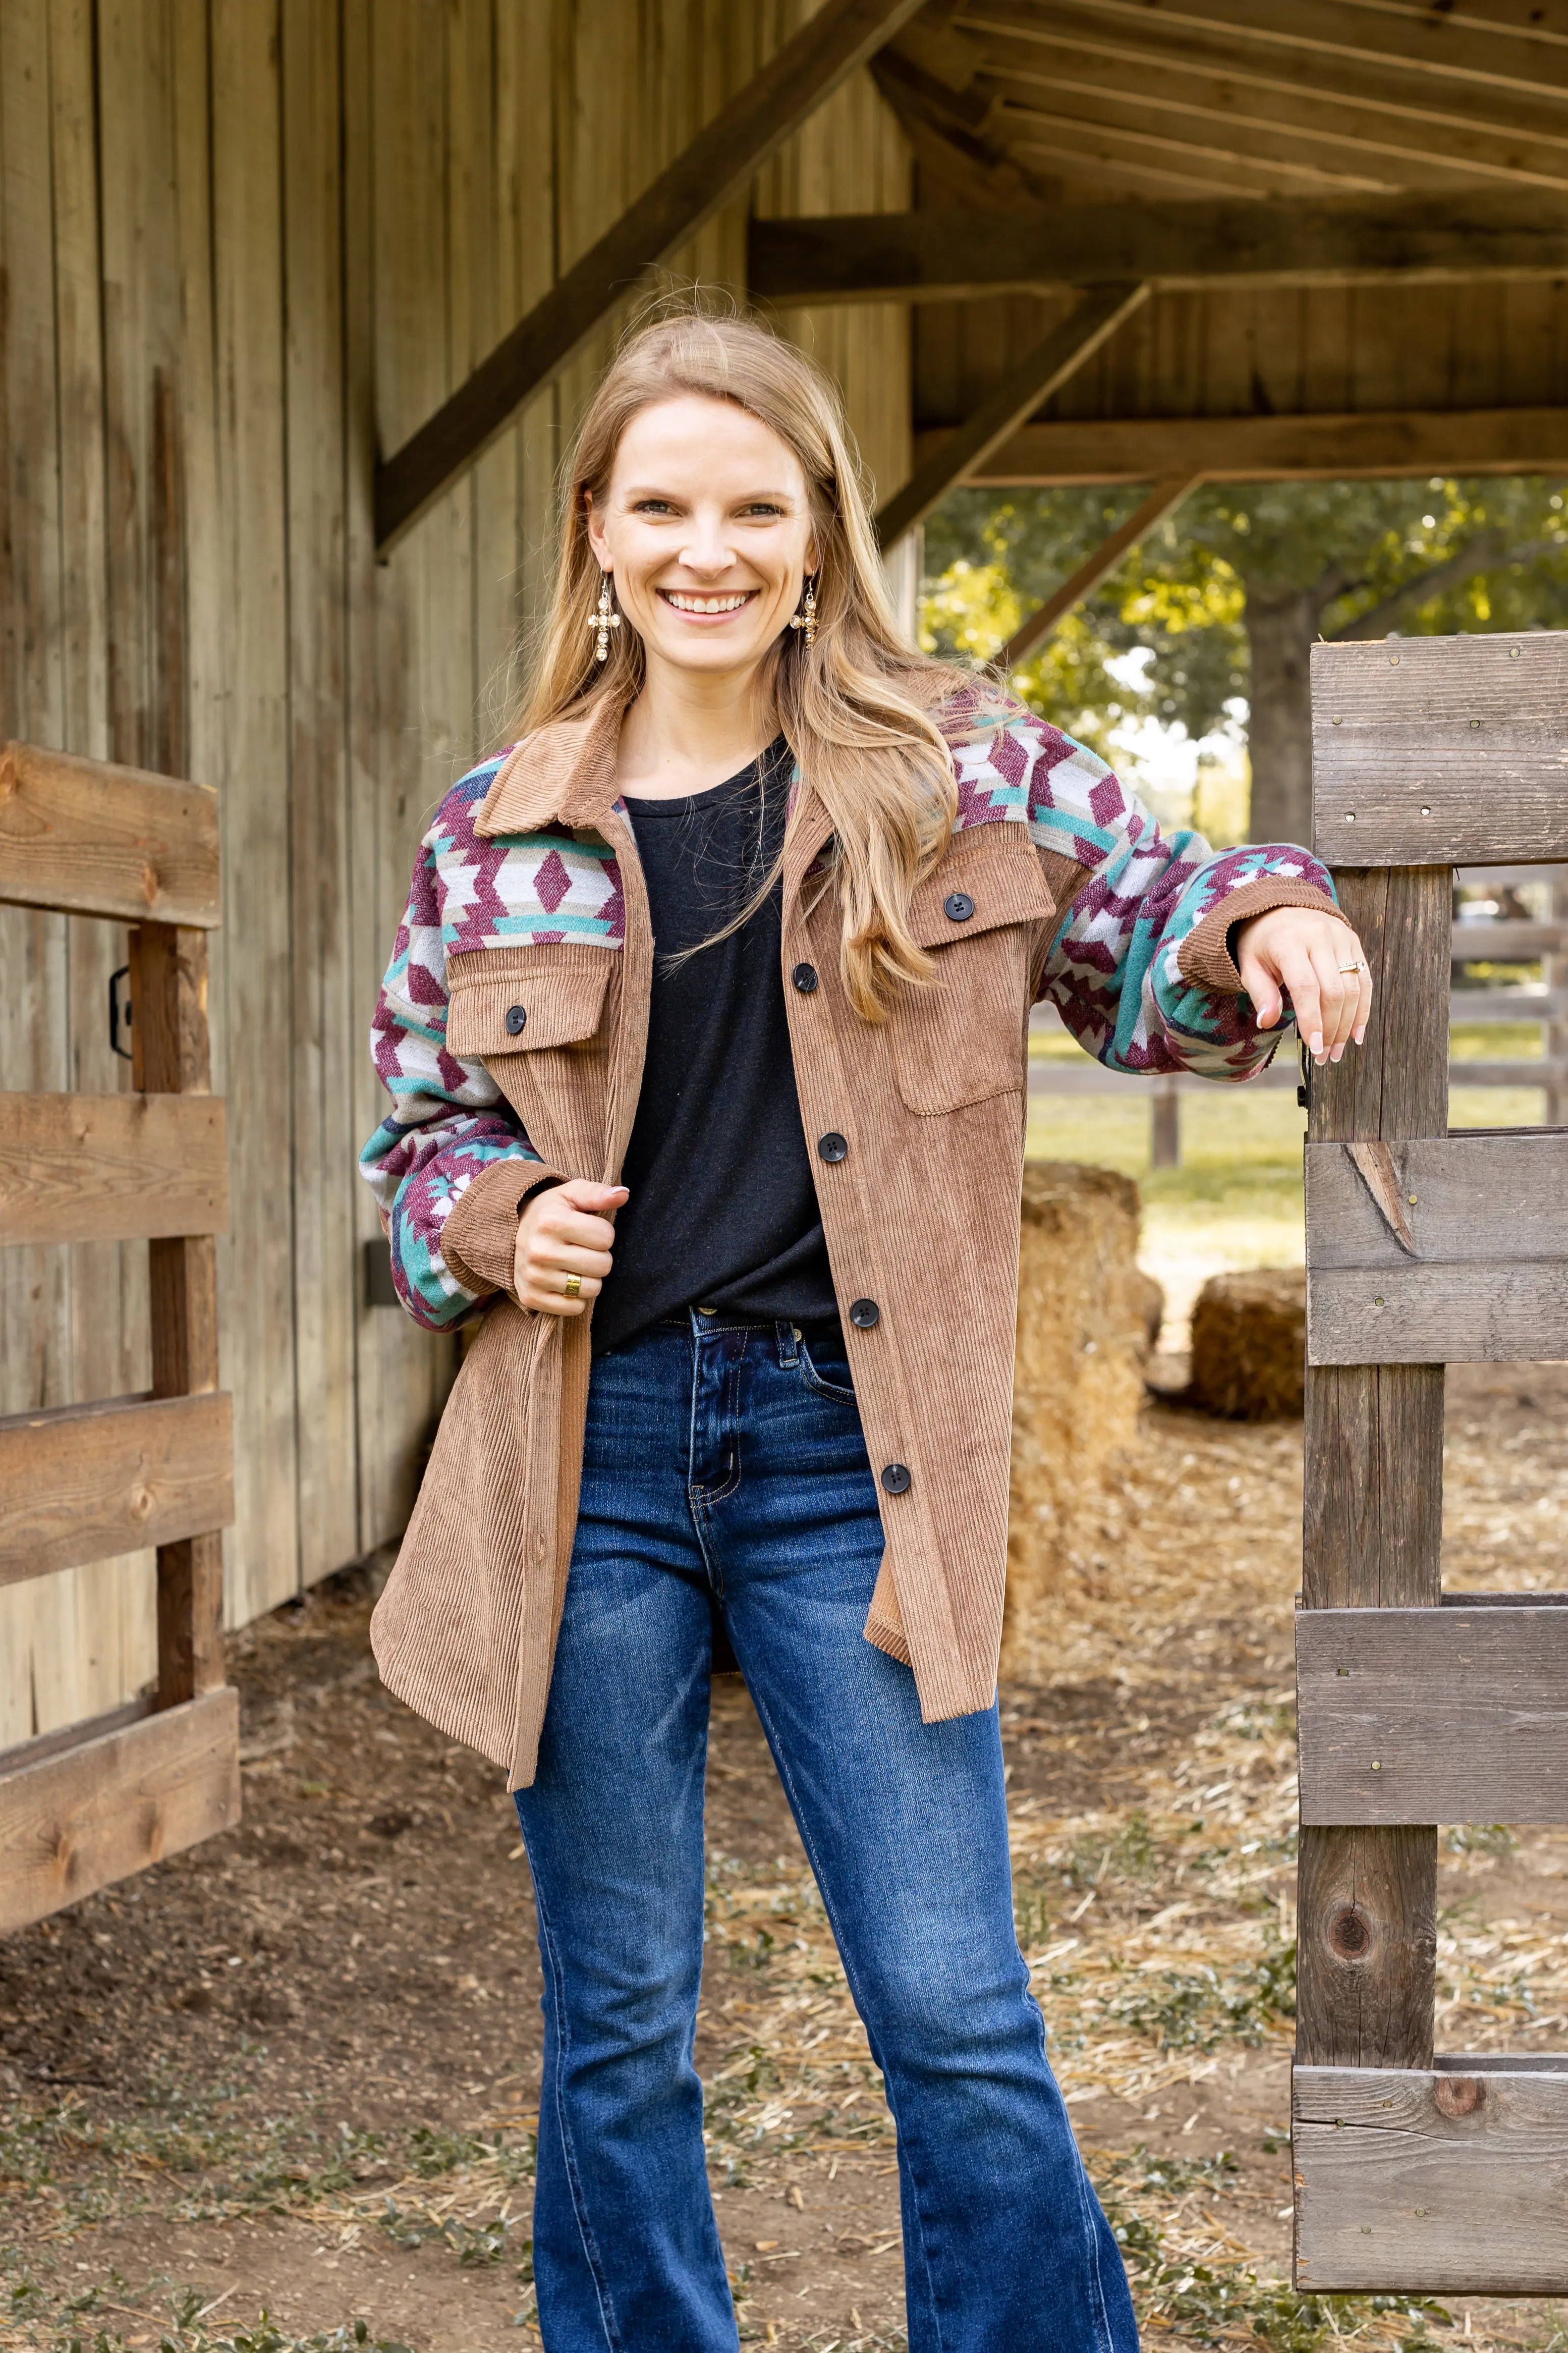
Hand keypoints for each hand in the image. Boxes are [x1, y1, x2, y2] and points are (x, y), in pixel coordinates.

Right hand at [513, 1179, 626, 1314]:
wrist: (512, 1234)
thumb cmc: (550, 1213)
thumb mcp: (571, 1194)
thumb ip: (598, 1193)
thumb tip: (623, 1194)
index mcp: (550, 1221)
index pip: (606, 1237)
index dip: (603, 1233)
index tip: (587, 1230)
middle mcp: (539, 1250)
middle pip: (603, 1265)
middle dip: (599, 1257)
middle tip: (582, 1249)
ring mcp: (533, 1277)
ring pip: (592, 1289)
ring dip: (590, 1279)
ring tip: (574, 1265)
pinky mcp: (531, 1298)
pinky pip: (575, 1308)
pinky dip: (576, 1298)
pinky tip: (564, 1281)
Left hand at [1235, 905, 1370, 1067]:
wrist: (1279, 909)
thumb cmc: (1261, 944)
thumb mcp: (1250, 966)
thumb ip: (1261, 994)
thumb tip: (1267, 1022)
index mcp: (1289, 941)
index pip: (1306, 987)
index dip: (1312, 1020)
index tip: (1314, 1047)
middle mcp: (1319, 935)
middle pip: (1334, 991)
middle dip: (1331, 1029)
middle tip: (1324, 1056)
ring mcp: (1341, 937)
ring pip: (1353, 988)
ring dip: (1348, 1024)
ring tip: (1337, 1050)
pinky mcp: (1354, 941)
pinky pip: (1364, 979)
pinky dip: (1363, 1009)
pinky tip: (1356, 1033)